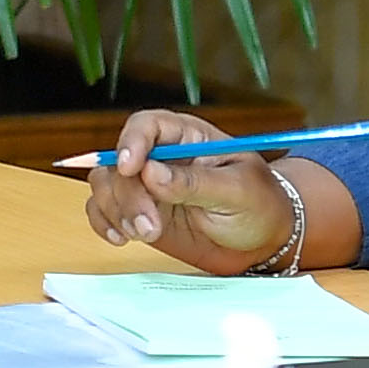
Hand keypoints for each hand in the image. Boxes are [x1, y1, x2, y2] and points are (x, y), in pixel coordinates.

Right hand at [80, 112, 296, 273]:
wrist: (265, 242)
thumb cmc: (260, 206)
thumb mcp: (238, 192)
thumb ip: (195, 183)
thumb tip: (151, 174)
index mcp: (189, 137)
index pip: (148, 126)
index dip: (132, 142)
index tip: (130, 168)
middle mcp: (161, 157)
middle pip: (121, 162)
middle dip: (129, 195)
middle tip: (150, 226)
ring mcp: (147, 186)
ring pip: (106, 184)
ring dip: (116, 210)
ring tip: (145, 234)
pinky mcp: (140, 212)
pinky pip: (104, 210)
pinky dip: (103, 223)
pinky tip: (120, 238)